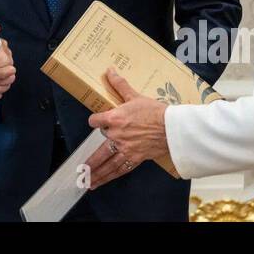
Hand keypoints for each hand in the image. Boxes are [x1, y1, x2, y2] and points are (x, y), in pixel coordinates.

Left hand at [83, 68, 177, 188]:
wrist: (172, 128)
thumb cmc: (155, 111)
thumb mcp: (135, 95)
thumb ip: (120, 85)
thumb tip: (110, 71)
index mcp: (115, 118)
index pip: (95, 121)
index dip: (95, 120)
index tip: (95, 122)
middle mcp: (117, 135)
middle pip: (98, 150)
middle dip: (90, 160)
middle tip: (80, 169)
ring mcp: (125, 149)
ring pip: (107, 164)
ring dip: (96, 173)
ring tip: (87, 181)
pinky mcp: (135, 158)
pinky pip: (119, 170)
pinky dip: (110, 177)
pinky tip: (103, 182)